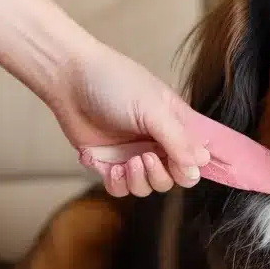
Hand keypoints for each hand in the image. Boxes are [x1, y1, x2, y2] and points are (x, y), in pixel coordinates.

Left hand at [48, 39, 210, 197]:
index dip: (191, 169)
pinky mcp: (108, 163)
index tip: (180, 167)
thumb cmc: (115, 83)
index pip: (195, 158)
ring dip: (140, 181)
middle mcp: (157, 143)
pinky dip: (119, 184)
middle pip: (173, 178)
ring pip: (148, 187)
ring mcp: (132, 154)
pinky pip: (122, 189)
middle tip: (146, 157)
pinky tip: (112, 168)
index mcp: (175, 126)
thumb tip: (200, 165)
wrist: (69, 80)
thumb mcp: (153, 109)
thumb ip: (178, 140)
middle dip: (161, 175)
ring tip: (127, 162)